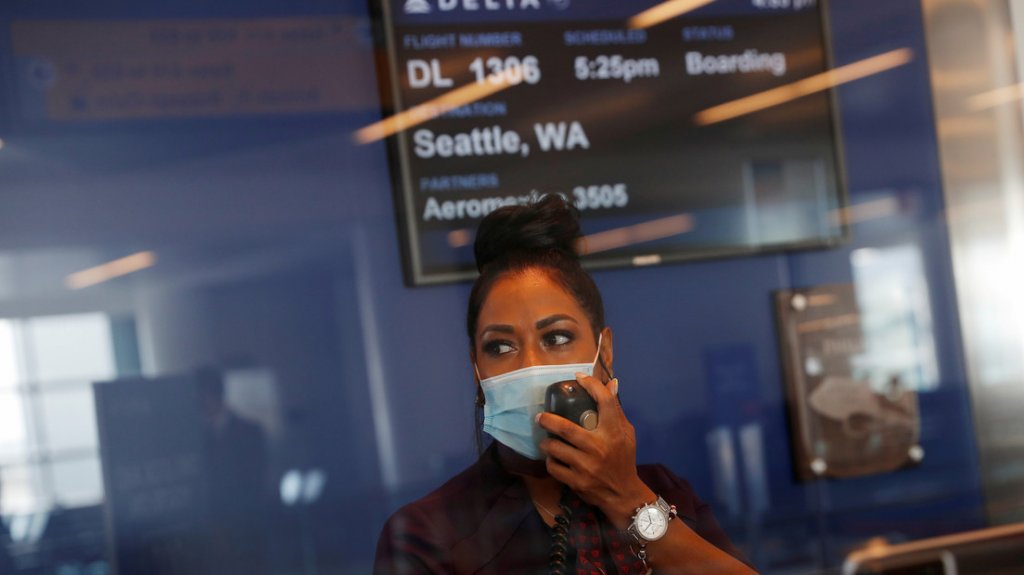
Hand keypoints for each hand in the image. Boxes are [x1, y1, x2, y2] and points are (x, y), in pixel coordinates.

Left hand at [536, 374, 654, 528]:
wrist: (623, 494)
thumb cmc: (623, 459)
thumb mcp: (626, 434)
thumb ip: (616, 410)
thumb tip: (612, 383)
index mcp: (613, 432)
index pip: (604, 401)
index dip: (591, 384)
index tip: (579, 377)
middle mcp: (599, 447)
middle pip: (565, 428)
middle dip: (547, 420)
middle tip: (540, 416)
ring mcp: (586, 466)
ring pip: (555, 448)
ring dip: (546, 443)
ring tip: (547, 441)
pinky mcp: (577, 482)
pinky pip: (554, 467)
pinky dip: (550, 462)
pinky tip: (553, 459)